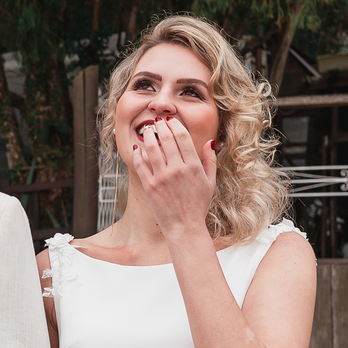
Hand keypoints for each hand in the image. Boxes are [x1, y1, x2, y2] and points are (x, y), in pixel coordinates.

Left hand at [131, 116, 216, 238]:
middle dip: (160, 126)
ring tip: (147, 130)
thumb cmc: (198, 205)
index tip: (170, 120)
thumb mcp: (210, 182)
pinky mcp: (150, 186)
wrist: (184, 227)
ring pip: (151, 148)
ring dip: (147, 135)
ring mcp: (162, 178)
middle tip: (157, 121)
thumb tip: (210, 142)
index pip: (182, 137)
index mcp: (193, 166)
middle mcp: (177, 169)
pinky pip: (140, 165)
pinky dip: (137, 154)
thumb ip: (210, 160)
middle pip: (166, 139)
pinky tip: (137, 148)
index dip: (175, 125)